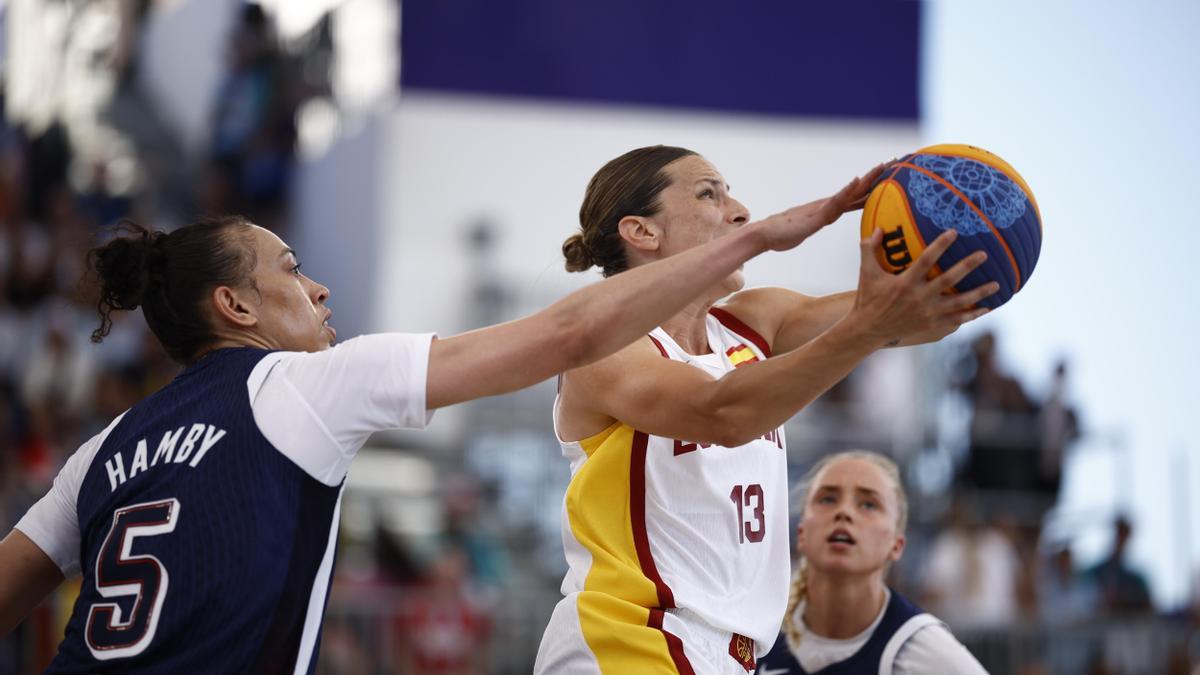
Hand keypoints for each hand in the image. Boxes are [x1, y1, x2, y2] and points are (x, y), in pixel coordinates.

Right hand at [752, 163, 888, 252]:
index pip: (856, 198)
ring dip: (866, 180)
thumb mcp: (806, 231)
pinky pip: (834, 203)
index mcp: (828, 210)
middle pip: (857, 190)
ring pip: (849, 192)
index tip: (890, 176)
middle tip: (895, 162)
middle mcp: (827, 206)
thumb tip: (820, 223)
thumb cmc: (781, 235)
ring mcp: (821, 209)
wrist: (763, 235)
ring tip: (882, 167)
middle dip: (876, 177)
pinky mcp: (815, 216)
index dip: (874, 187)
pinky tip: (856, 183)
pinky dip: (846, 192)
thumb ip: (815, 224)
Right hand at [849, 228, 997, 345]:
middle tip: (984, 254)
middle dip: (967, 266)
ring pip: (958, 302)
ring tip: (997, 284)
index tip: (954, 232)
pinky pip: (956, 320)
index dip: (940, 245)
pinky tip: (986, 308)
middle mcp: (918, 298)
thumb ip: (869, 249)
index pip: (926, 260)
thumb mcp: (866, 273)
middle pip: (948, 280)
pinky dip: (972, 315)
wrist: (868, 331)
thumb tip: (876, 227)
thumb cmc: (867, 298)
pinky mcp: (931, 326)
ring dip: (978, 293)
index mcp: (904, 283)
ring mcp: (927, 313)